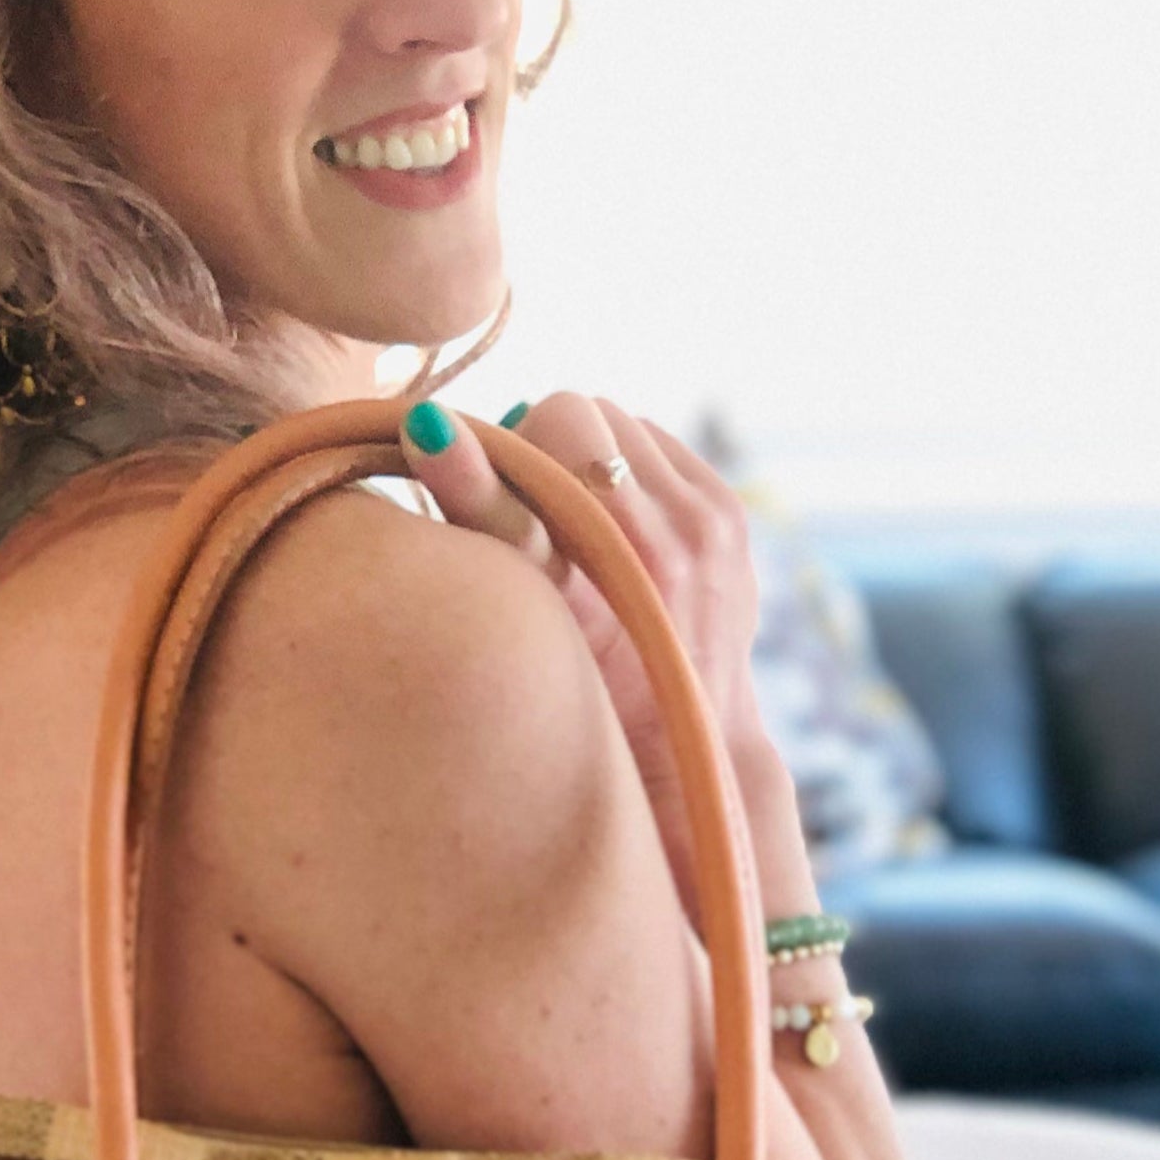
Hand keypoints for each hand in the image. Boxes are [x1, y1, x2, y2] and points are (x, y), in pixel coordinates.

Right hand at [398, 389, 782, 920]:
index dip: (516, 451)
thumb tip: (426, 426)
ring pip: (626, 426)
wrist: (681, 745)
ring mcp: (719, 517)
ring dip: (590, 462)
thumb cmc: (581, 688)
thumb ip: (480, 507)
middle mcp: (689, 522)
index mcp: (633, 542)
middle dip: (552, 452)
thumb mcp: (523, 601)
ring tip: (574, 530)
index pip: (559, 419)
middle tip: (534, 520)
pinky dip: (629, 475)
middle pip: (591, 413)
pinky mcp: (734, 514)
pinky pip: (662, 450)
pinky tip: (613, 532)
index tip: (500, 499)